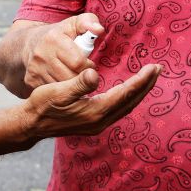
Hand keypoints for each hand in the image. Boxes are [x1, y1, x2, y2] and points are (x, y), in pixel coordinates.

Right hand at [22, 64, 161, 138]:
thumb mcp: (58, 90)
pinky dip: (129, 97)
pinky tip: (129, 90)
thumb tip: (95, 75)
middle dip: (146, 85)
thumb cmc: (42, 104)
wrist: (32, 123)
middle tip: (159, 69)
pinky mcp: (94, 122)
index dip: (141, 80)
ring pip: (127, 106)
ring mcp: (98, 124)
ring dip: (140, 91)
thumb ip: (78, 83)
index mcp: (95, 112)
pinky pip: (119, 109)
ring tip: (149, 77)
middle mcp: (100, 120)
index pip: (125, 93)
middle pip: (131, 101)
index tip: (153, 67)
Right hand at [23, 13, 104, 90]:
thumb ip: (89, 22)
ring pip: (62, 89)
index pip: (78, 62)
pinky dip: (61, 91)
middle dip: (82, 78)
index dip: (88, 66)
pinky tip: (63, 84)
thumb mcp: (74, 23)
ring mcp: (35, 69)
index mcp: (53, 39)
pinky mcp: (31, 81)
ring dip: (72, 87)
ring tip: (74, 76)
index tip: (89, 64)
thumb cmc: (59, 34)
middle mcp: (41, 55)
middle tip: (83, 73)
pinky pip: (52, 93)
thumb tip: (99, 29)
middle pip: (70, 78)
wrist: (31, 44)